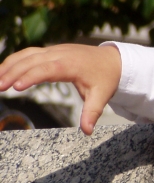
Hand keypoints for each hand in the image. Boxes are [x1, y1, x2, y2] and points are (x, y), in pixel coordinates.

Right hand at [0, 44, 121, 134]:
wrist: (114, 60)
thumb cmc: (106, 78)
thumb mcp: (102, 96)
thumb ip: (92, 113)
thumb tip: (87, 131)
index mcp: (71, 65)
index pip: (48, 69)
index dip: (32, 77)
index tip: (16, 87)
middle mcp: (60, 54)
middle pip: (32, 61)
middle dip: (13, 73)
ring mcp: (54, 50)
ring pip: (27, 55)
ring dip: (9, 65)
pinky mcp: (50, 51)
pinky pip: (28, 53)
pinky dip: (14, 61)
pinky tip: (2, 71)